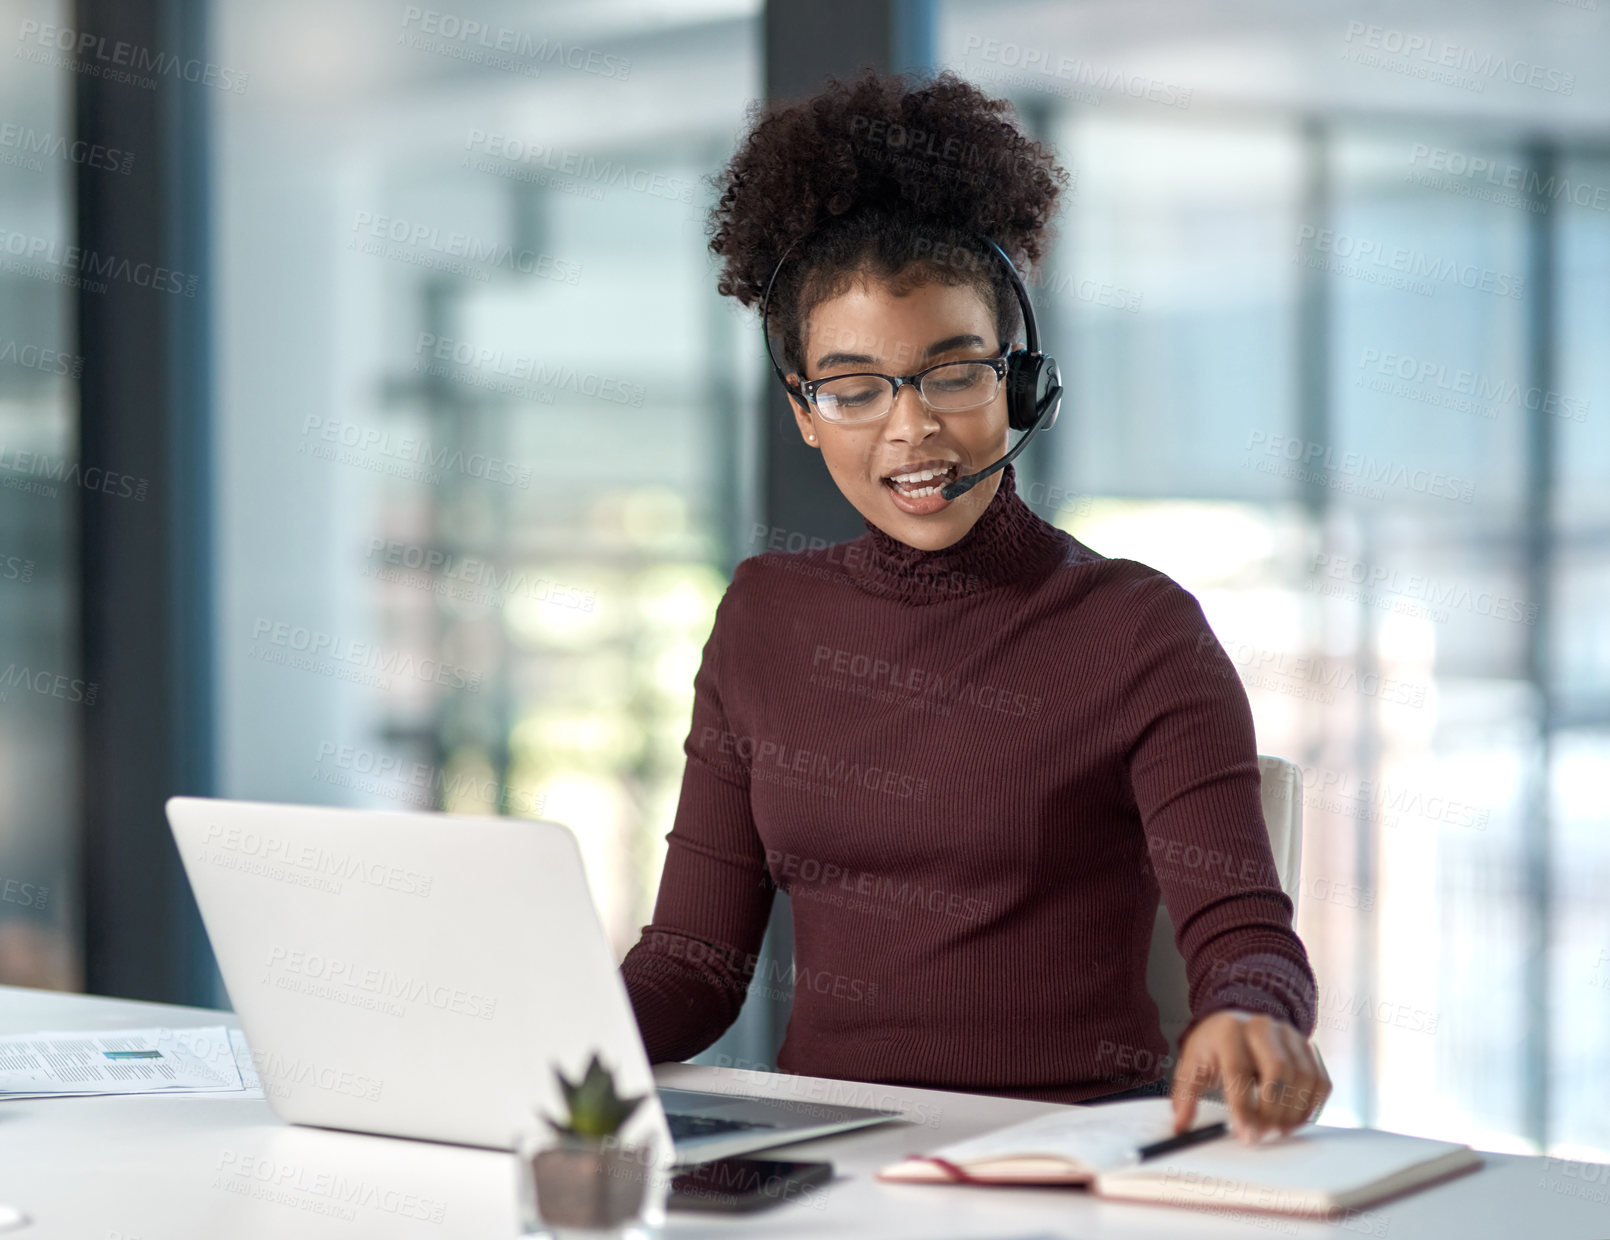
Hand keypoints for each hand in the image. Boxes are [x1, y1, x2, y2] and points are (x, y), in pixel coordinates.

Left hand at [1170, 1009, 1329, 1141]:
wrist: (1238, 1021)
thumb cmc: (1215, 1046)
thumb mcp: (1193, 1064)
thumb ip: (1186, 1095)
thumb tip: (1181, 1126)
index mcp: (1230, 1030)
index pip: (1239, 1069)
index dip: (1244, 1106)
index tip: (1245, 1134)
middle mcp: (1263, 1027)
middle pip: (1279, 1071)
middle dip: (1273, 1111)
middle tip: (1263, 1135)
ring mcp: (1290, 1036)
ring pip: (1305, 1078)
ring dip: (1294, 1113)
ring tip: (1277, 1131)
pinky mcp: (1309, 1048)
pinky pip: (1321, 1082)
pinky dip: (1312, 1108)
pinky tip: (1294, 1121)